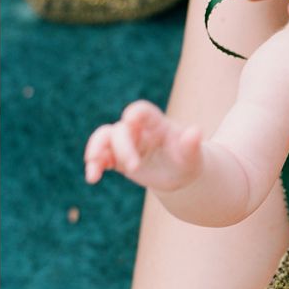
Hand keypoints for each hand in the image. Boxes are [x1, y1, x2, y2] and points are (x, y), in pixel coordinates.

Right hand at [84, 101, 203, 191]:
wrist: (179, 175)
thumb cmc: (188, 161)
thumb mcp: (193, 156)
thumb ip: (192, 145)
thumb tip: (196, 131)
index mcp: (157, 124)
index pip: (143, 111)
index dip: (135, 113)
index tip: (130, 119)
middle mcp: (138, 130)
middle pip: (121, 130)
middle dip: (124, 148)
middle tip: (135, 168)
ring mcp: (126, 142)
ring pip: (104, 138)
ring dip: (96, 150)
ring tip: (94, 170)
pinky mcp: (117, 158)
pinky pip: (100, 156)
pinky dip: (94, 165)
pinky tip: (93, 177)